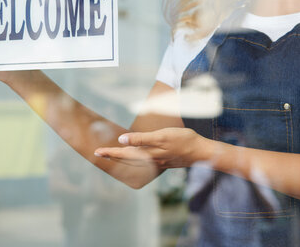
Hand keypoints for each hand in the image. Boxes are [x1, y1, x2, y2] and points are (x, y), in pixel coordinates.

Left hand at [94, 127, 211, 168]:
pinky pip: (144, 164)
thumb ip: (141, 139)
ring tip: (113, 157)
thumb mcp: (161, 136)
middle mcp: (151, 160)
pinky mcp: (164, 162)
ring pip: (135, 163)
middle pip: (127, 160)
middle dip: (113, 157)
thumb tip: (122, 140)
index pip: (124, 154)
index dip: (111, 152)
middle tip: (99, 154)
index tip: (97, 151)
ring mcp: (158, 162)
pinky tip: (135, 160)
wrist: (201, 151)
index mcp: (149, 154)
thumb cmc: (183, 140)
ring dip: (122, 161)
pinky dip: (135, 162)